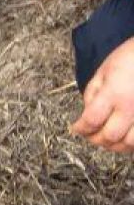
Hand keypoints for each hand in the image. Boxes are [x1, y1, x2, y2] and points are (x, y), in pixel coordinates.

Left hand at [71, 37, 133, 152]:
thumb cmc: (130, 58)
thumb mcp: (103, 71)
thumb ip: (92, 93)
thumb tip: (86, 114)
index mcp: (113, 93)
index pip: (91, 120)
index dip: (80, 128)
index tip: (76, 129)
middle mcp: (130, 108)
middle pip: (110, 137)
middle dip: (95, 139)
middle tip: (90, 136)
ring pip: (129, 144)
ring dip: (115, 146)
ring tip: (107, 140)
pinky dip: (131, 143)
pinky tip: (124, 137)